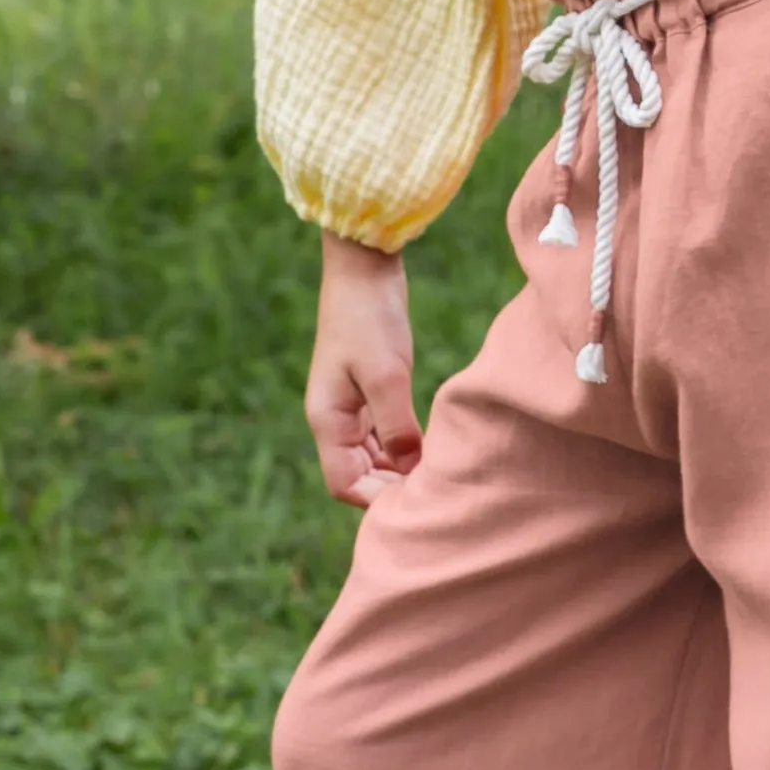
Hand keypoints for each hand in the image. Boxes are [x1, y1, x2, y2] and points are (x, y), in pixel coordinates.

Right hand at [305, 231, 419, 505]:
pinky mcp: (371, 392)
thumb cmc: (369, 318)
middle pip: (360, 476)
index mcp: (328, 421)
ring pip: (375, 457)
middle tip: (438, 489)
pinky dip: (405, 446)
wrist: (364, 269)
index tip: (417, 499)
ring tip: (440, 472)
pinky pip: (385, 434)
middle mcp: (336, 421)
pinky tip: (433, 446)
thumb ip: (396, 425)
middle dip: (393, 488)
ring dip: (401, 468)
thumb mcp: (386, 374)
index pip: (344, 484)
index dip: (377, 500)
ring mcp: (352, 407)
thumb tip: (411, 469)